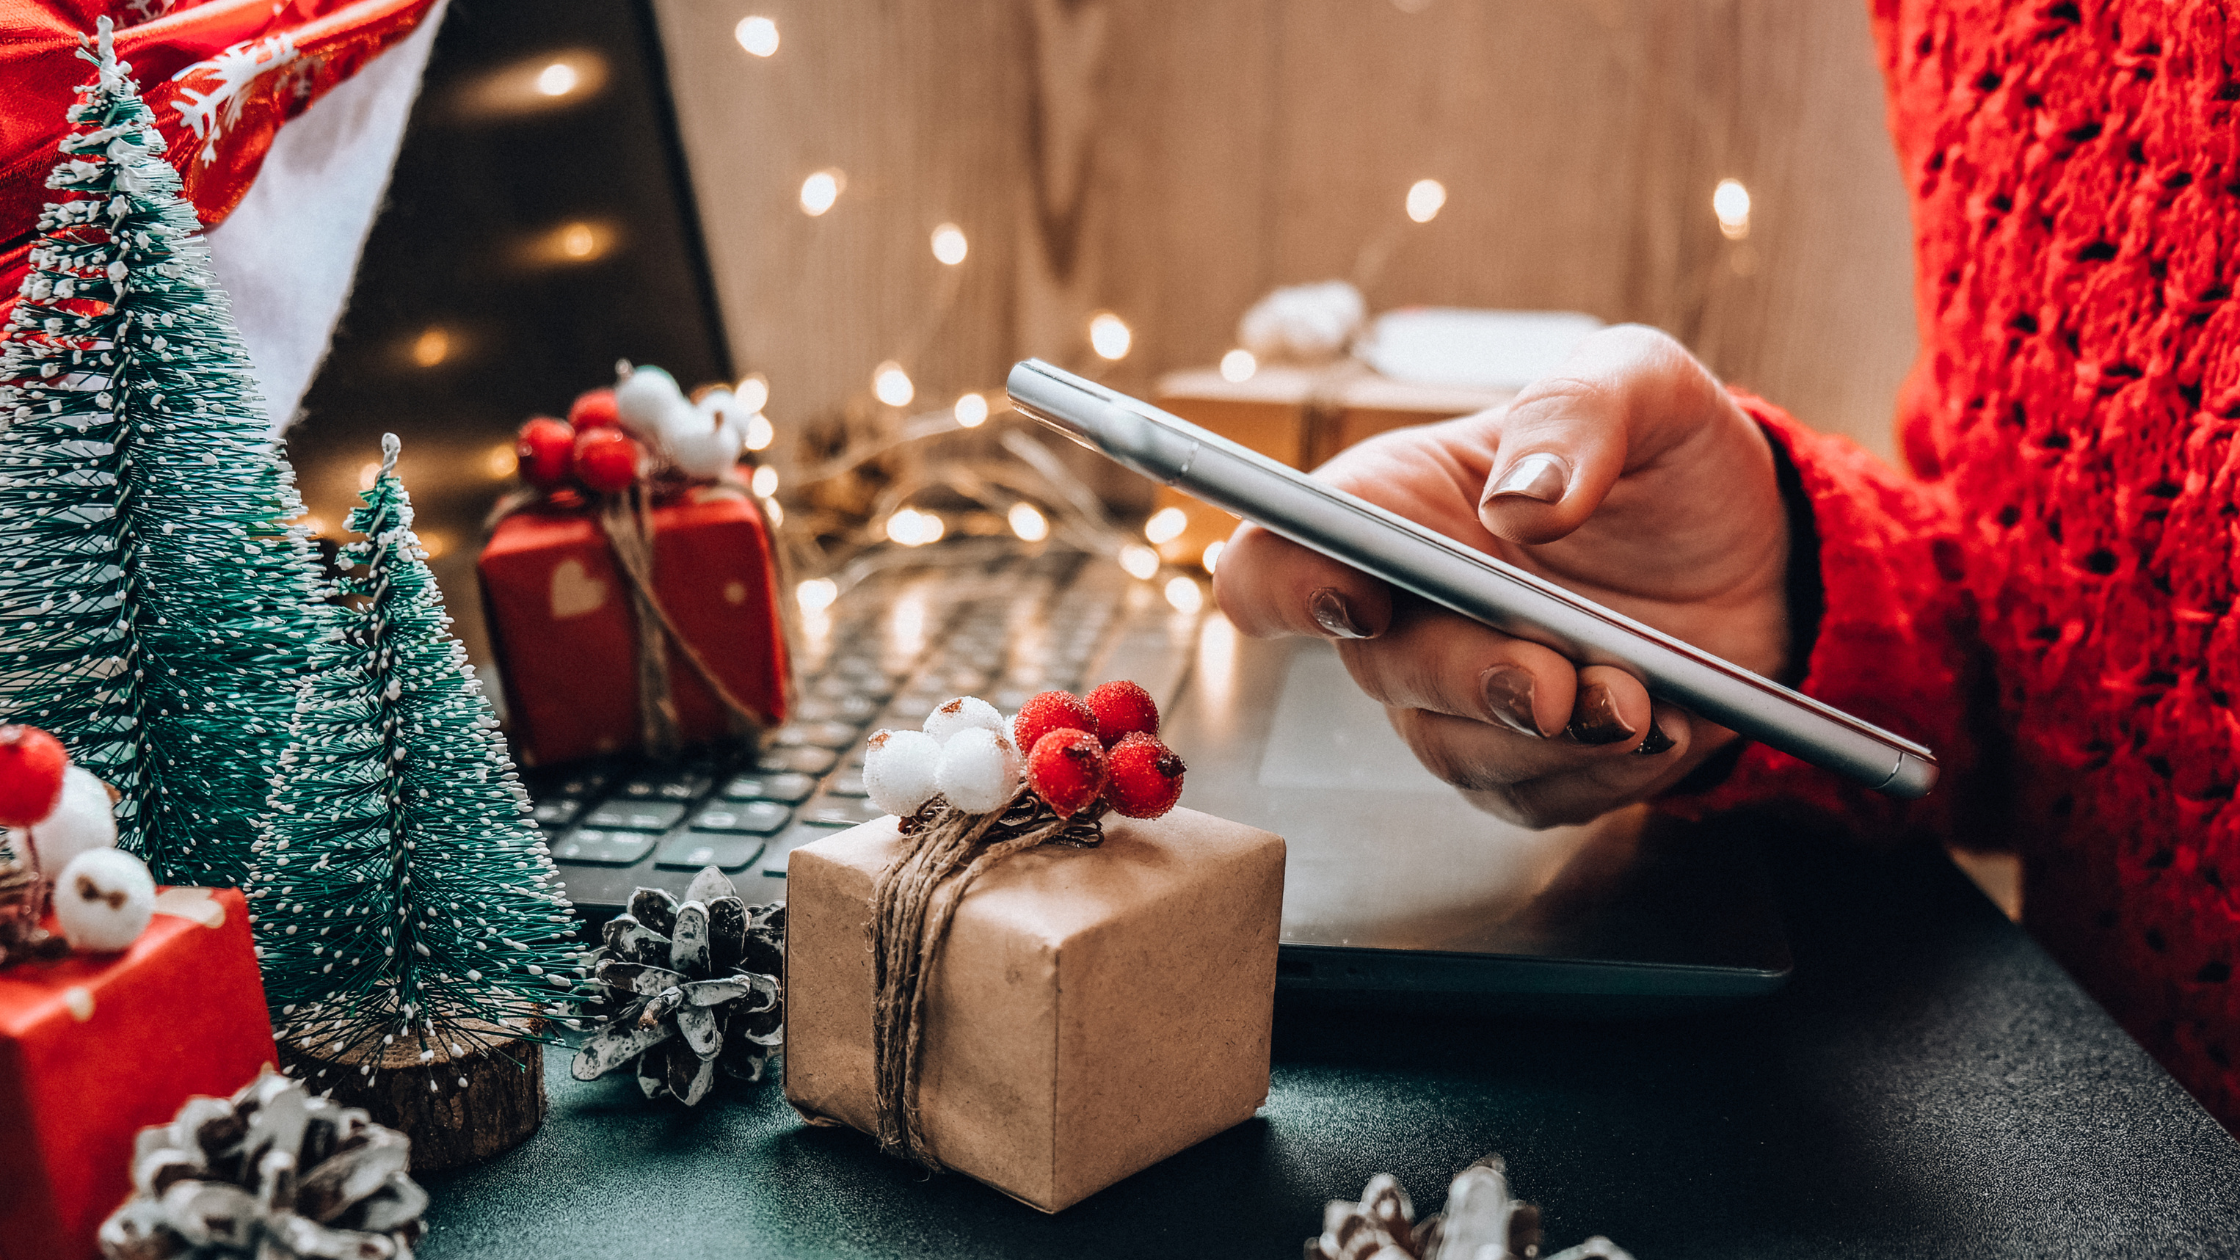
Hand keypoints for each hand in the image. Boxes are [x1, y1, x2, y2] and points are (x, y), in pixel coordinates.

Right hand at [1211, 325, 1791, 827]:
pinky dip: (1600, 774)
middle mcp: (1404, 608)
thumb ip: (1578, 411)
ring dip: (1547, 741)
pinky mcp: (1521, 763)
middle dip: (1468, 681)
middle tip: (1552, 684)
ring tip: (1641, 704)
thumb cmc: (1667, 458)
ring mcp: (1458, 694)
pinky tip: (1665, 726)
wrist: (1756, 552)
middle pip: (1376, 668)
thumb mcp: (1645, 384)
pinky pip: (1531, 797)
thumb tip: (1522, 501)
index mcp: (1395, 504)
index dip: (1288, 587)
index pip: (1278, 556)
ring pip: (1454, 749)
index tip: (1364, 600)